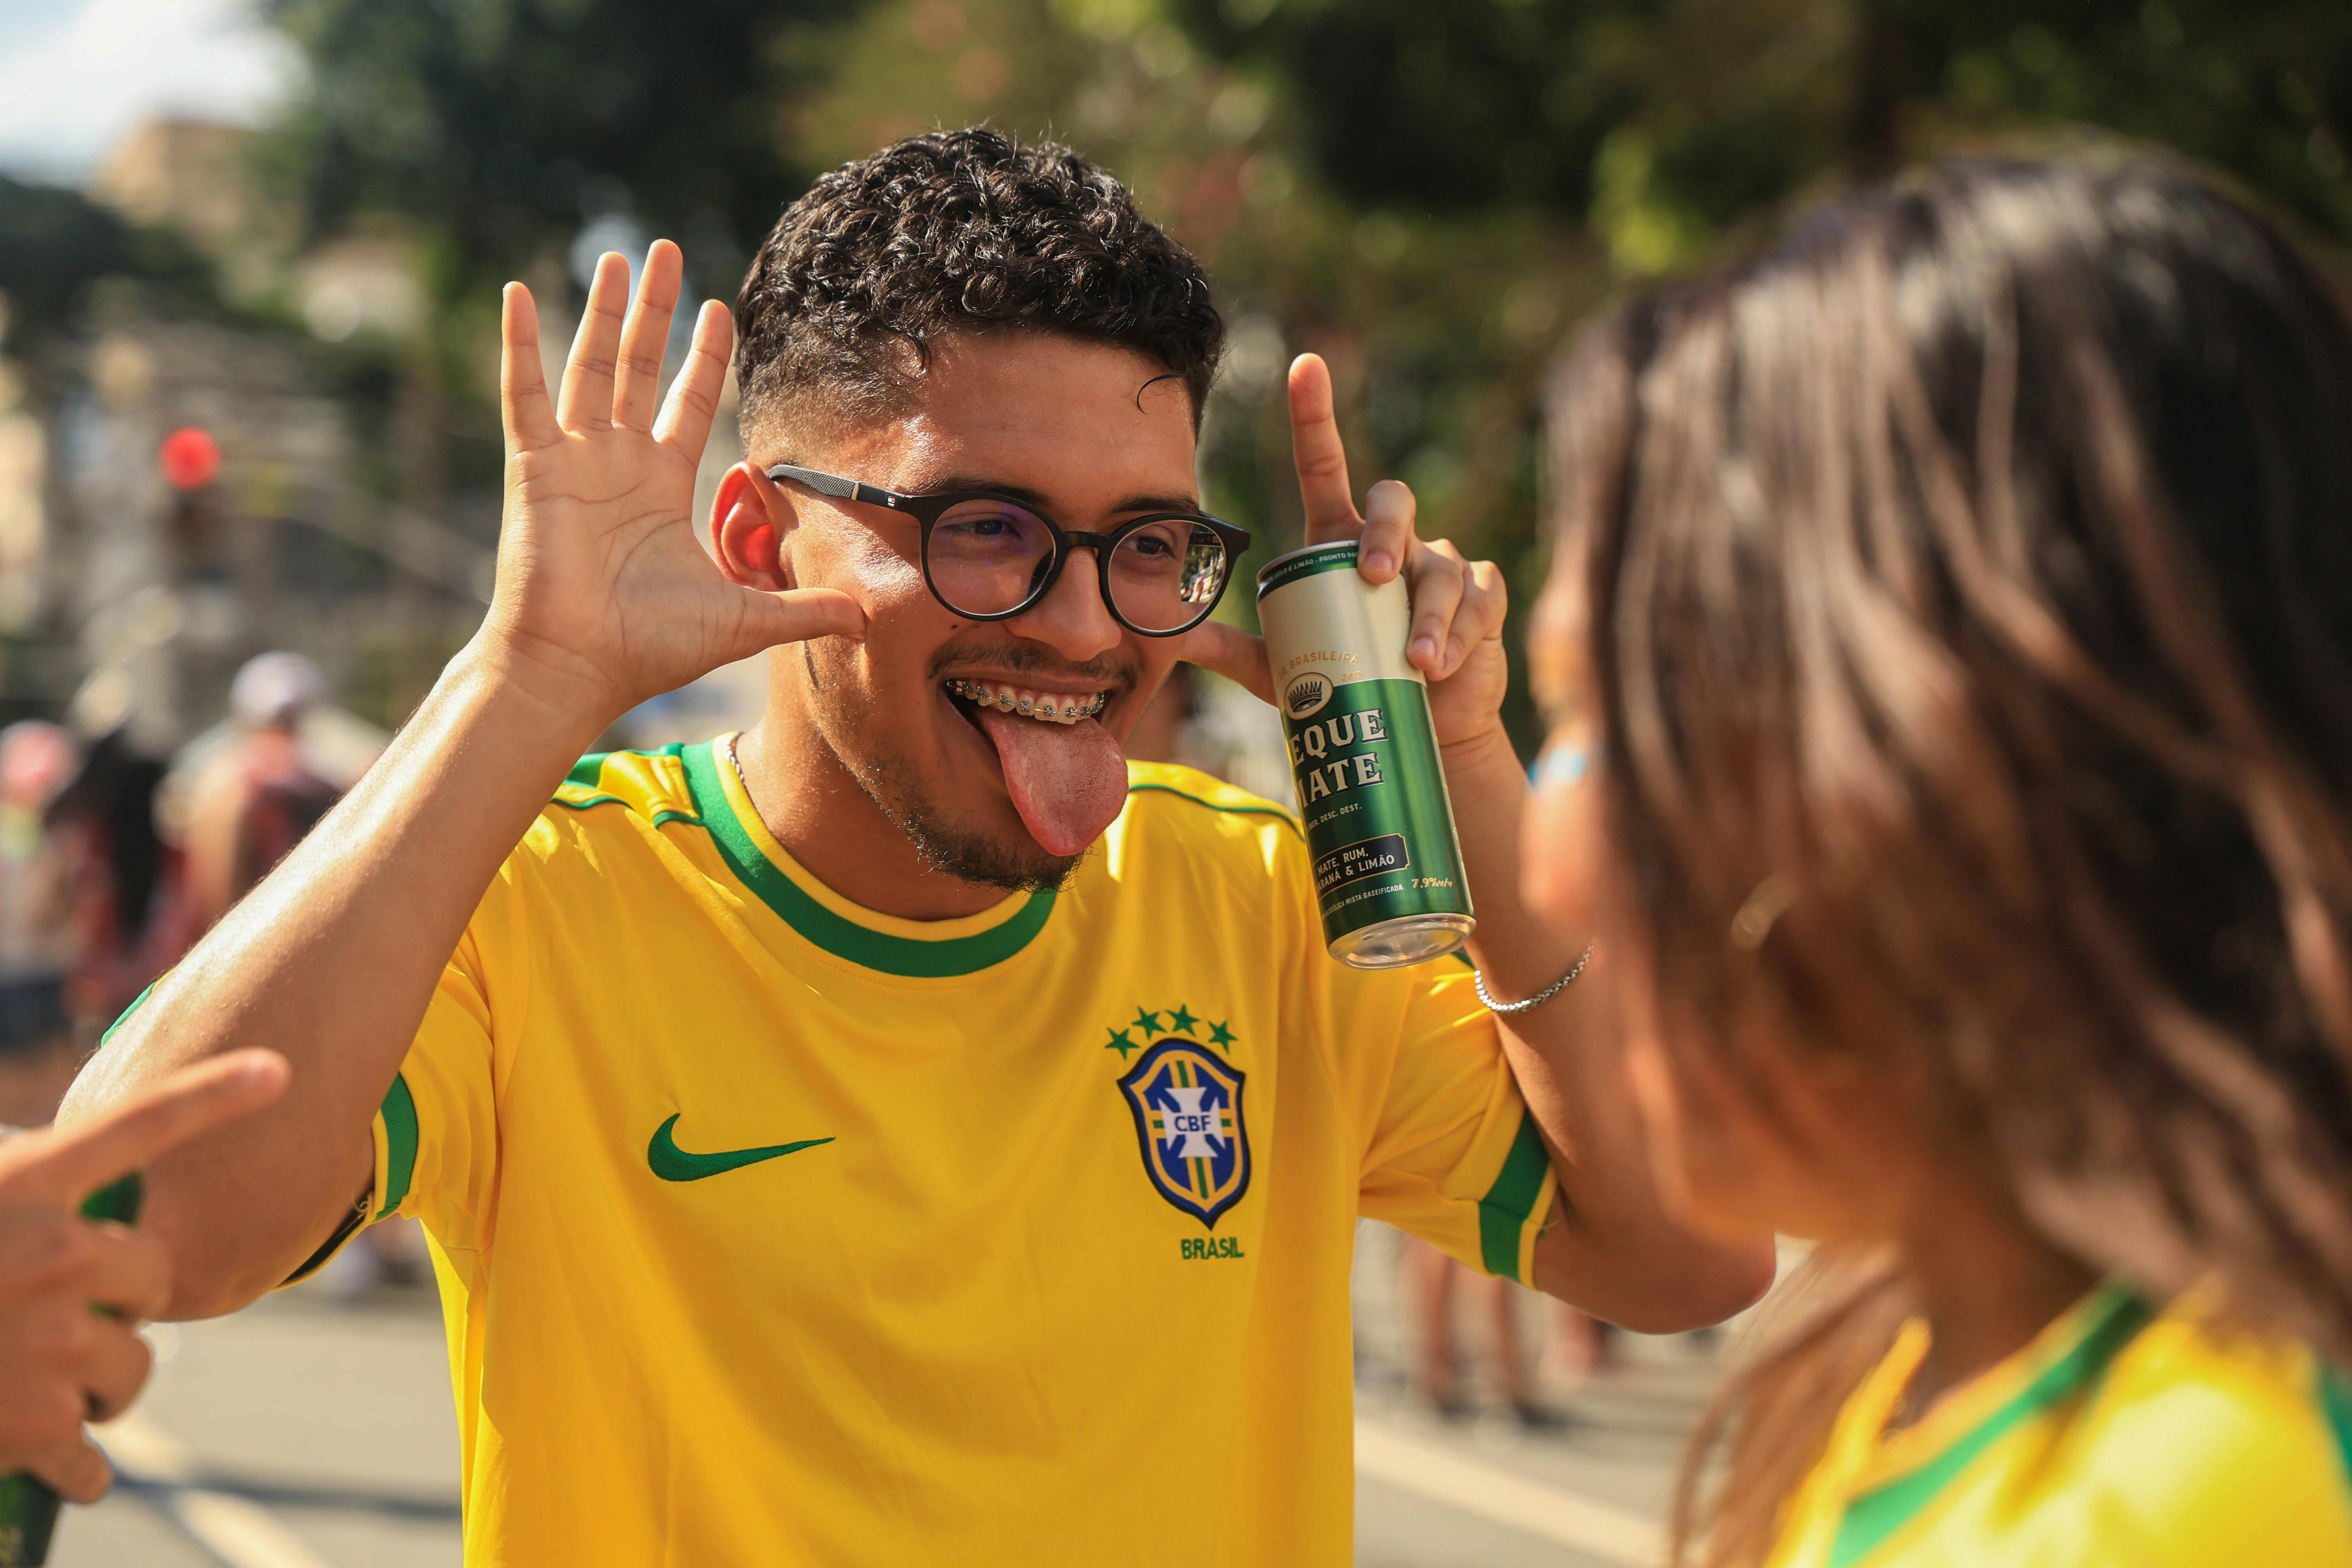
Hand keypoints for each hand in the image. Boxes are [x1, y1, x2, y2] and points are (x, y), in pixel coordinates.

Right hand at [0, 1051, 286, 1499]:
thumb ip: (21, 1203)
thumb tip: (75, 1222)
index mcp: (23, 1189)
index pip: (137, 1125)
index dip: (213, 1094)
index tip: (277, 1068)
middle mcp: (51, 1253)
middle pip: (154, 1275)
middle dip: (122, 1303)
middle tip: (61, 1320)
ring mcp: (51, 1340)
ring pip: (132, 1369)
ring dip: (97, 1387)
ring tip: (30, 1386)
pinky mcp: (39, 1423)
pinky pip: (95, 1456)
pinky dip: (75, 1468)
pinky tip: (48, 1466)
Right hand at [487, 242, 864, 724]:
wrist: (581, 668)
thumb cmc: (650, 649)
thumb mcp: (745, 620)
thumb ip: (805, 610)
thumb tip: (870, 618)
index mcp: (661, 487)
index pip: (688, 404)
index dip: (704, 358)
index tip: (720, 310)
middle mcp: (618, 464)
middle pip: (640, 369)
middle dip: (654, 312)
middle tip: (665, 252)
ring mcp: (575, 461)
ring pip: (591, 366)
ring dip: (603, 311)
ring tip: (618, 256)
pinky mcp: (537, 468)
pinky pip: (525, 394)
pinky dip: (520, 345)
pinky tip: (519, 293)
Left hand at [1182, 354, 1509, 749]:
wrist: (1420, 725)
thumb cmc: (1350, 683)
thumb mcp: (1283, 671)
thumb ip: (1232, 650)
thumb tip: (1172, 636)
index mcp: (1339, 539)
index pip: (1325, 465)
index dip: (1315, 414)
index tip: (1305, 366)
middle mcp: (1394, 540)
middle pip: (1390, 501)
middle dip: (1384, 533)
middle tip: (1373, 575)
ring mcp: (1442, 566)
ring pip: (1438, 568)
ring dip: (1426, 614)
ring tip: (1414, 662)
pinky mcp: (1482, 598)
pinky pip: (1474, 601)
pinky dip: (1457, 633)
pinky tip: (1440, 665)